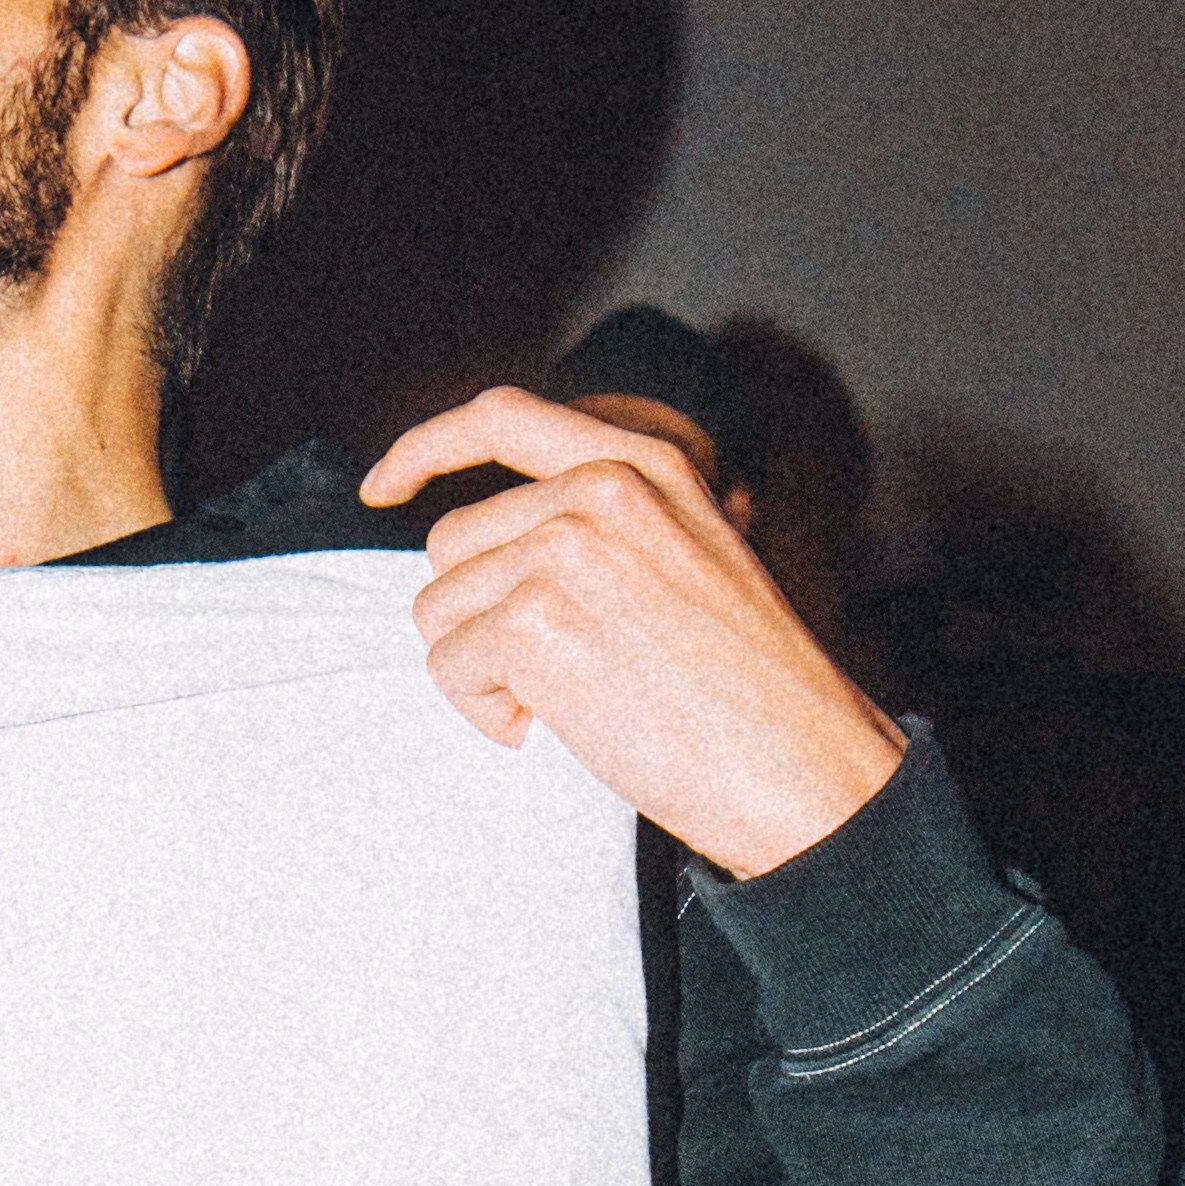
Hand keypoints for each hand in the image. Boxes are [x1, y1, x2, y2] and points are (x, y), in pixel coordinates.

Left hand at [358, 386, 902, 882]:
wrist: (804, 767)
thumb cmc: (749, 690)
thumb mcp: (692, 560)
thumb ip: (605, 527)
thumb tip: (495, 549)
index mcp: (645, 465)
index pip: (501, 418)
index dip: (425, 449)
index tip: (381, 487)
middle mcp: (600, 491)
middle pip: (453, 543)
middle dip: (479, 616)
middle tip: (560, 674)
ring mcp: (564, 550)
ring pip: (441, 608)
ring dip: (483, 668)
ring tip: (570, 700)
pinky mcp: (534, 622)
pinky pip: (449, 667)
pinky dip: (485, 712)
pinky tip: (555, 727)